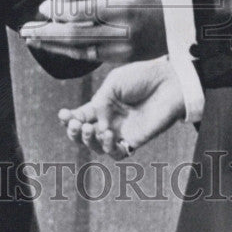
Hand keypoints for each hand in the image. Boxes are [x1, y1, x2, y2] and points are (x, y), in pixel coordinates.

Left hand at [26, 0, 166, 62]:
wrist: (178, 27)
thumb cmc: (150, 3)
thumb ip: (99, 4)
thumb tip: (66, 12)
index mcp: (122, 9)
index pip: (84, 12)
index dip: (59, 12)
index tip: (41, 8)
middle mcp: (121, 32)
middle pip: (76, 35)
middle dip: (47, 34)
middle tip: (25, 30)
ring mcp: (121, 50)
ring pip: (79, 50)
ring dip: (52, 46)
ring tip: (32, 40)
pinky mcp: (121, 60)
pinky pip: (89, 56)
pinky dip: (68, 52)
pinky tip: (53, 47)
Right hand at [59, 56, 185, 157]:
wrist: (168, 81)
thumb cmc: (143, 78)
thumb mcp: (113, 83)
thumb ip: (99, 103)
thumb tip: (91, 122)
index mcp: (104, 104)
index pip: (81, 116)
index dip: (69, 118)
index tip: (62, 114)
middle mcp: (111, 120)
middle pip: (85, 135)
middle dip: (74, 133)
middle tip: (74, 125)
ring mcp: (122, 131)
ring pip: (97, 147)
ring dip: (88, 141)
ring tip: (90, 128)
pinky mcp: (135, 140)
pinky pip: (117, 153)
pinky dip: (107, 147)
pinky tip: (107, 134)